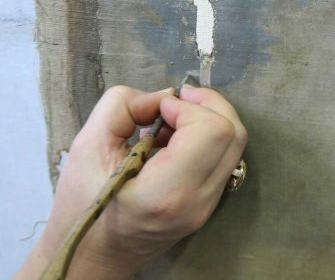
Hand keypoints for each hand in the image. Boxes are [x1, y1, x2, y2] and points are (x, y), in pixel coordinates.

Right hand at [16, 85, 246, 278]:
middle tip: (175, 100)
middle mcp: (199, 200)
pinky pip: (224, 158)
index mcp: (167, 191)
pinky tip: (175, 139)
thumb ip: (123, 106)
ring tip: (172, 121)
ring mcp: (209, 205)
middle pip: (233, 133)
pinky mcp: (210, 204)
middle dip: (207, 104)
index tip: (157, 107)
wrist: (94, 254)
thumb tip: (163, 97)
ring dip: (208, 119)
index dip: (189, 106)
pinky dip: (207, 137)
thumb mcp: (87, 145)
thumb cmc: (82, 204)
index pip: (212, 131)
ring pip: (235, 145)